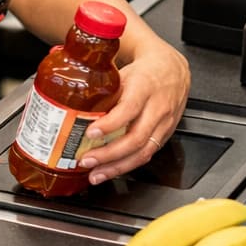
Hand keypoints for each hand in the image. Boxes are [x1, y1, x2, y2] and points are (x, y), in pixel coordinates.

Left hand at [76, 38, 189, 184]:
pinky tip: (111, 170)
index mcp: (144, 87)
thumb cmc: (144, 73)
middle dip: (109, 154)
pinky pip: (147, 154)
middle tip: (87, 160)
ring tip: (96, 175)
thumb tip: (73, 105)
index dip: (110, 124)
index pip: (129, 109)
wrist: (173, 71)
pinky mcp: (166, 135)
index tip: (90, 133)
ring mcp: (164, 124)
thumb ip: (104, 91)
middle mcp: (157, 108)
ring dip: (117, 167)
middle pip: (136, 137)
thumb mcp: (123, 74)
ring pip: (143, 151)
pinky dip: (127, 165)